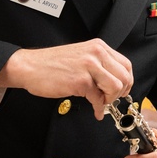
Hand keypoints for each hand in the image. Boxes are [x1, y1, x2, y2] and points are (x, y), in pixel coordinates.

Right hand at [0, 39, 132, 118]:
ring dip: (110, 99)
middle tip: (109, 99)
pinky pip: (99, 99)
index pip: (126, 65)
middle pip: (124, 77)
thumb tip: (115, 82)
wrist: (29, 66)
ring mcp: (89, 66)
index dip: (127, 81)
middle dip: (120, 93)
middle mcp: (96, 53)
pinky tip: (95, 110)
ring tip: (100, 102)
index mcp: (98, 47)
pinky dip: (99, 108)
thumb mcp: (81, 56)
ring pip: (116, 87)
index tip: (122, 90)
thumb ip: (99, 64)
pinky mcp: (81, 81)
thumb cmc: (52, 64)